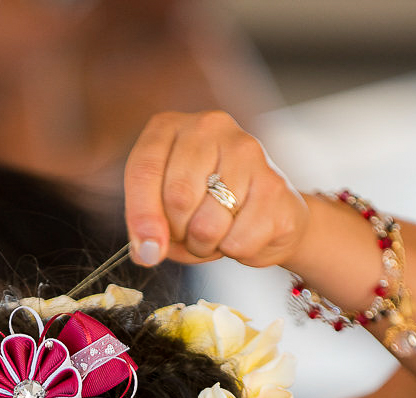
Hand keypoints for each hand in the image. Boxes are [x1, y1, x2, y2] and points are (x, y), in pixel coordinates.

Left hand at [124, 110, 307, 268]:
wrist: (271, 215)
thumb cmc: (205, 210)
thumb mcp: (163, 211)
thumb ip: (146, 227)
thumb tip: (148, 252)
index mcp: (171, 127)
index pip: (144, 169)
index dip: (141, 216)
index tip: (148, 250)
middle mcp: (209, 127)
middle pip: (178, 198)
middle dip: (179, 234)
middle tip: (188, 235)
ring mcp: (247, 151)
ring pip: (207, 225)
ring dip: (205, 246)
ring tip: (216, 234)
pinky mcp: (274, 184)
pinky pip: (238, 240)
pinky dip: (235, 251)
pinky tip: (243, 232)